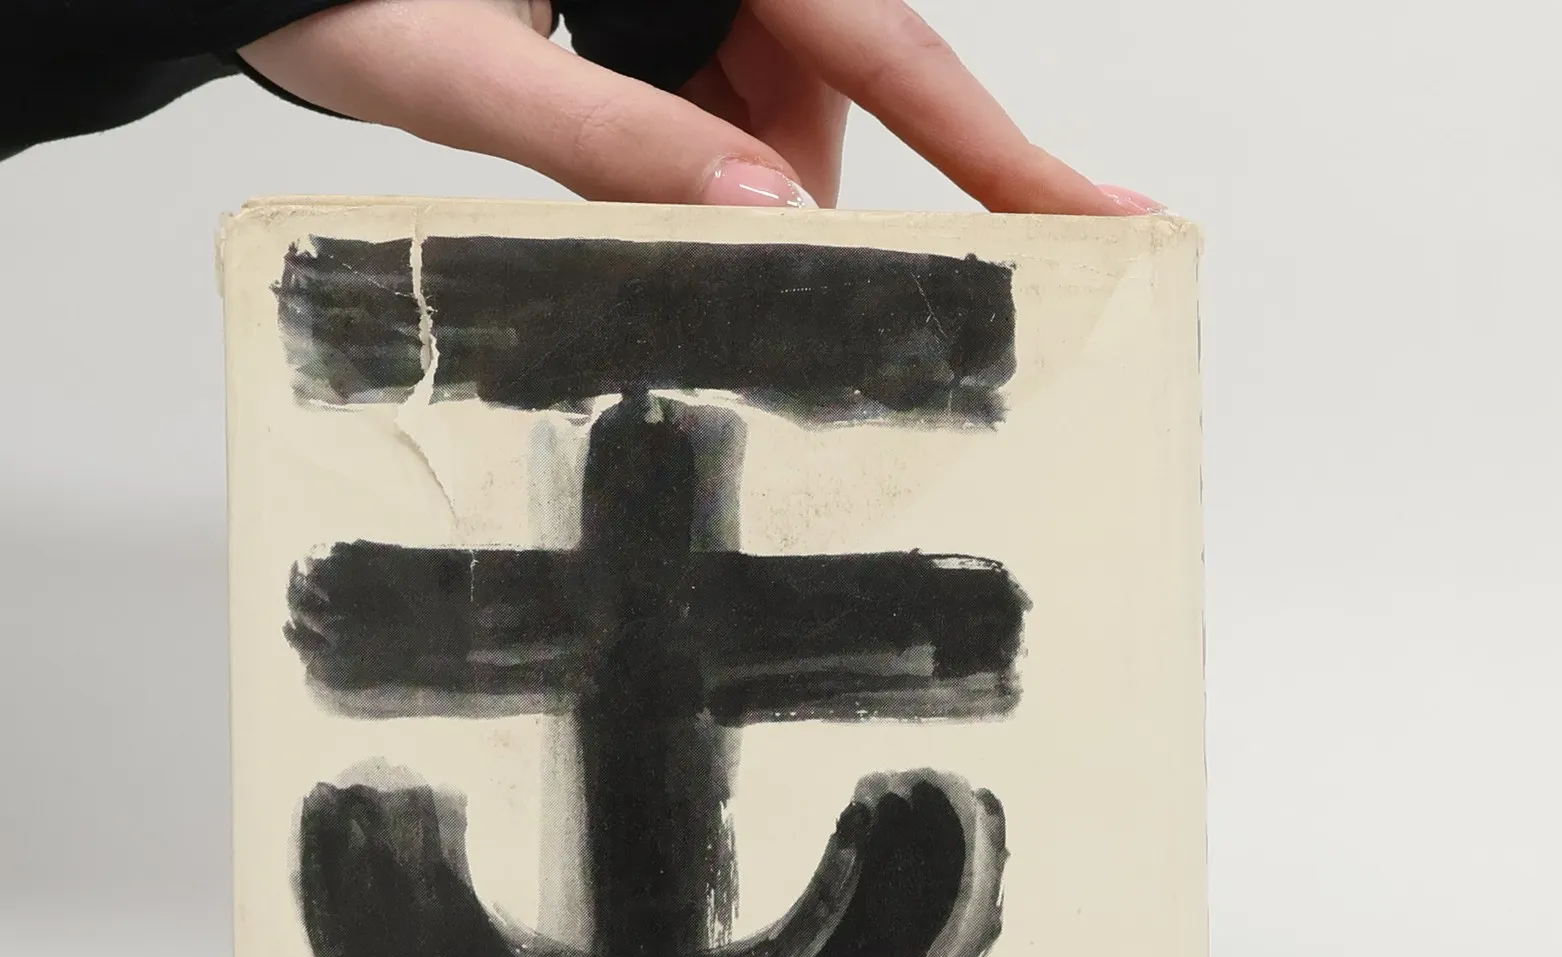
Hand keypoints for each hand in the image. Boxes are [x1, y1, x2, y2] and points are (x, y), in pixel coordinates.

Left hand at [240, 0, 1155, 213]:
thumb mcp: (458, 60)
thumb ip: (599, 131)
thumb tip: (755, 210)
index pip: (885, 39)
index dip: (997, 141)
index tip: (1104, 214)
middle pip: (836, 93)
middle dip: (804, 206)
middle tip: (802, 319)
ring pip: (776, 126)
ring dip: (726, 206)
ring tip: (626, 233)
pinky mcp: (663, 32)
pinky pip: (719, 125)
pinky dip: (691, 189)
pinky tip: (632, 219)